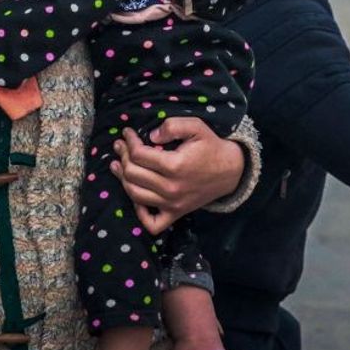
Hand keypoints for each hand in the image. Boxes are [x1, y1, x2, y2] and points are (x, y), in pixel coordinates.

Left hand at [110, 117, 244, 234]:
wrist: (231, 171)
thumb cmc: (211, 147)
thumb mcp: (196, 126)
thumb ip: (172, 126)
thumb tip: (151, 137)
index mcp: (175, 165)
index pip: (139, 154)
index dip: (130, 141)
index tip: (127, 132)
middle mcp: (171, 188)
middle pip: (133, 174)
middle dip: (123, 156)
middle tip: (120, 145)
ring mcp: (172, 203)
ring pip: (135, 195)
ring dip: (122, 179)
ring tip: (118, 166)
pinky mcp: (176, 213)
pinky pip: (152, 223)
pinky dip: (140, 213)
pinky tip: (136, 196)